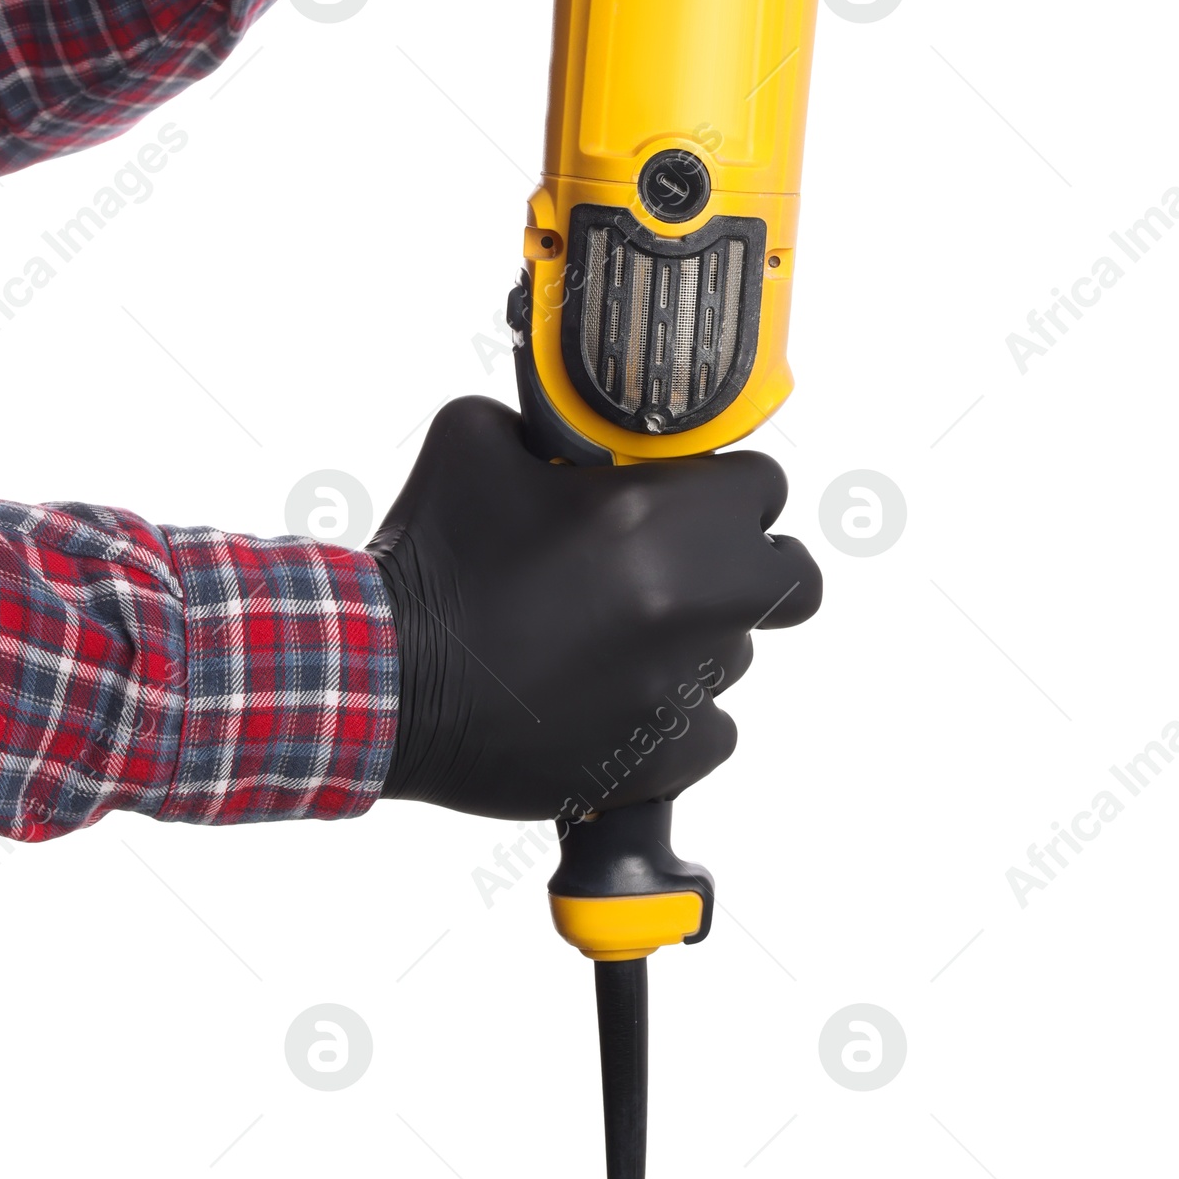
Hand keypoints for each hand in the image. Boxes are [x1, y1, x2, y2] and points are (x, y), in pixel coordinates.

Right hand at [371, 397, 821, 822]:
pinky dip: (674, 716)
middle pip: (795, 578)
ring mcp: (685, 687)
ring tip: (612, 636)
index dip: (728, 487)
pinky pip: (711, 731)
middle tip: (696, 566)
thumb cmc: (429, 554)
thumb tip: (573, 423)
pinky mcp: (665, 758)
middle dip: (753, 565)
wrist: (384, 680)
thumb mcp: (477, 437)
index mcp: (659, 513)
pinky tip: (613, 697)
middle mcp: (691, 599)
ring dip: (693, 640)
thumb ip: (548, 420)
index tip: (690, 499)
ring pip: (738, 655)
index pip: (766, 483)